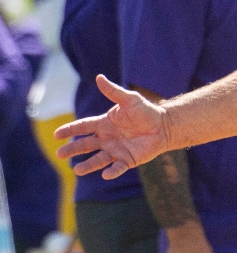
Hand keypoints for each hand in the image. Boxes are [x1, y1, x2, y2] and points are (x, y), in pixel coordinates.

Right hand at [54, 74, 169, 178]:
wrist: (164, 126)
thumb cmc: (146, 111)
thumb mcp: (129, 99)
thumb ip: (113, 91)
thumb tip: (99, 77)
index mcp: (103, 124)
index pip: (82, 127)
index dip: (69, 130)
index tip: (57, 134)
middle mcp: (106, 139)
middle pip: (85, 145)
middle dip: (72, 149)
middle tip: (60, 154)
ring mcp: (115, 150)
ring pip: (98, 159)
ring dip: (88, 165)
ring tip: (77, 170)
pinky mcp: (127, 160)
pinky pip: (118, 167)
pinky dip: (112, 172)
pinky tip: (105, 175)